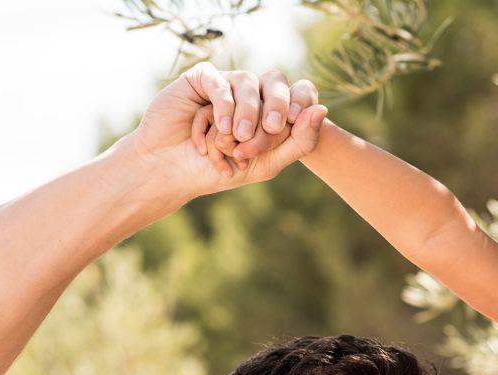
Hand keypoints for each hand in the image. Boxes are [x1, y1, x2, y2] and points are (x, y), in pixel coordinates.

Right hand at [189, 68, 322, 183]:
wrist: (174, 172)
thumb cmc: (220, 170)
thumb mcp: (267, 163)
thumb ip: (298, 142)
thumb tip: (323, 109)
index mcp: (272, 111)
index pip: (298, 91)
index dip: (301, 99)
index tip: (296, 118)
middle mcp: (252, 93)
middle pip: (276, 82)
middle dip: (274, 107)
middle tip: (268, 127)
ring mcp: (227, 83)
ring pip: (247, 82)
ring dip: (245, 112)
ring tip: (234, 139)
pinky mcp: (202, 79)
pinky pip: (220, 81)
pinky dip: (221, 106)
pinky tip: (216, 130)